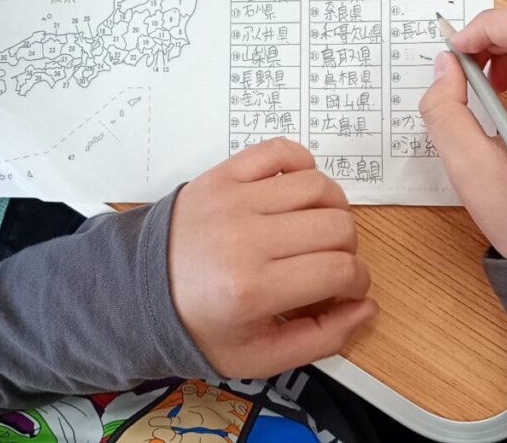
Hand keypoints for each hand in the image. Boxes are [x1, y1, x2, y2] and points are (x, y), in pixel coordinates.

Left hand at [168, 138, 376, 376]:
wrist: (140, 290)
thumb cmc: (200, 324)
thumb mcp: (258, 356)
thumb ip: (321, 338)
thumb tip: (367, 307)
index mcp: (253, 289)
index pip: (340, 270)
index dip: (358, 281)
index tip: (349, 287)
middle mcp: (245, 238)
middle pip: (337, 226)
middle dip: (348, 249)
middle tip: (331, 263)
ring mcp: (234, 199)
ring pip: (318, 185)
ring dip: (333, 208)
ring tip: (318, 229)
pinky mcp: (224, 174)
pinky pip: (282, 150)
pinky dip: (302, 164)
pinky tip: (298, 193)